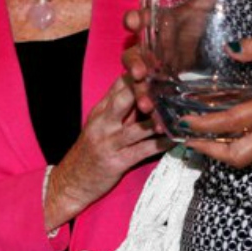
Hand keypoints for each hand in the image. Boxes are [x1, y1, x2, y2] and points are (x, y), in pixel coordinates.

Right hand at [44, 76, 169, 229]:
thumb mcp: (101, 124)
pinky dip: (161, 145)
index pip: (120, 83)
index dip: (139, 73)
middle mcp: (104, 122)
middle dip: (148, 91)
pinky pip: (143, 150)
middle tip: (171, 88)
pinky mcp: (117, 161)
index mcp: (101, 110)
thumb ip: (120, 109)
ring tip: (180, 116)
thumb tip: (147, 94)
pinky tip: (175, 140)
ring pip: (138, 126)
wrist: (72, 180)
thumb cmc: (92, 150)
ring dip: (160, 121)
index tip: (160, 70)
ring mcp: (109, 142)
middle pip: (126, 98)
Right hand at [122, 0, 243, 119]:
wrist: (201, 52)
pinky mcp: (159, 90)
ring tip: (146, 104)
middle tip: (139, 71)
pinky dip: (155, 112)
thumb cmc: (197, 26)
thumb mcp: (206, 9)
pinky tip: (160, 123)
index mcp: (158, 24)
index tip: (133, 21)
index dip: (135, 19)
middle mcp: (150, 47)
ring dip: (140, 91)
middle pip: (134, 53)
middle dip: (134, 62)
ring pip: (138, 81)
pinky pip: (152, 100)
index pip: (142, 18)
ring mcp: (152, 70)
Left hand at [174, 30, 251, 167]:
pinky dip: (239, 149)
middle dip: (210, 152)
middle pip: (240, 156)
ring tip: (201, 139)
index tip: (186, 119)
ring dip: (222, 154)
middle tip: (188, 138)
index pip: (233, 123)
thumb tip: (230, 48)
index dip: (205, 125)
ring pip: (250, 159)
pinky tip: (225, 136)